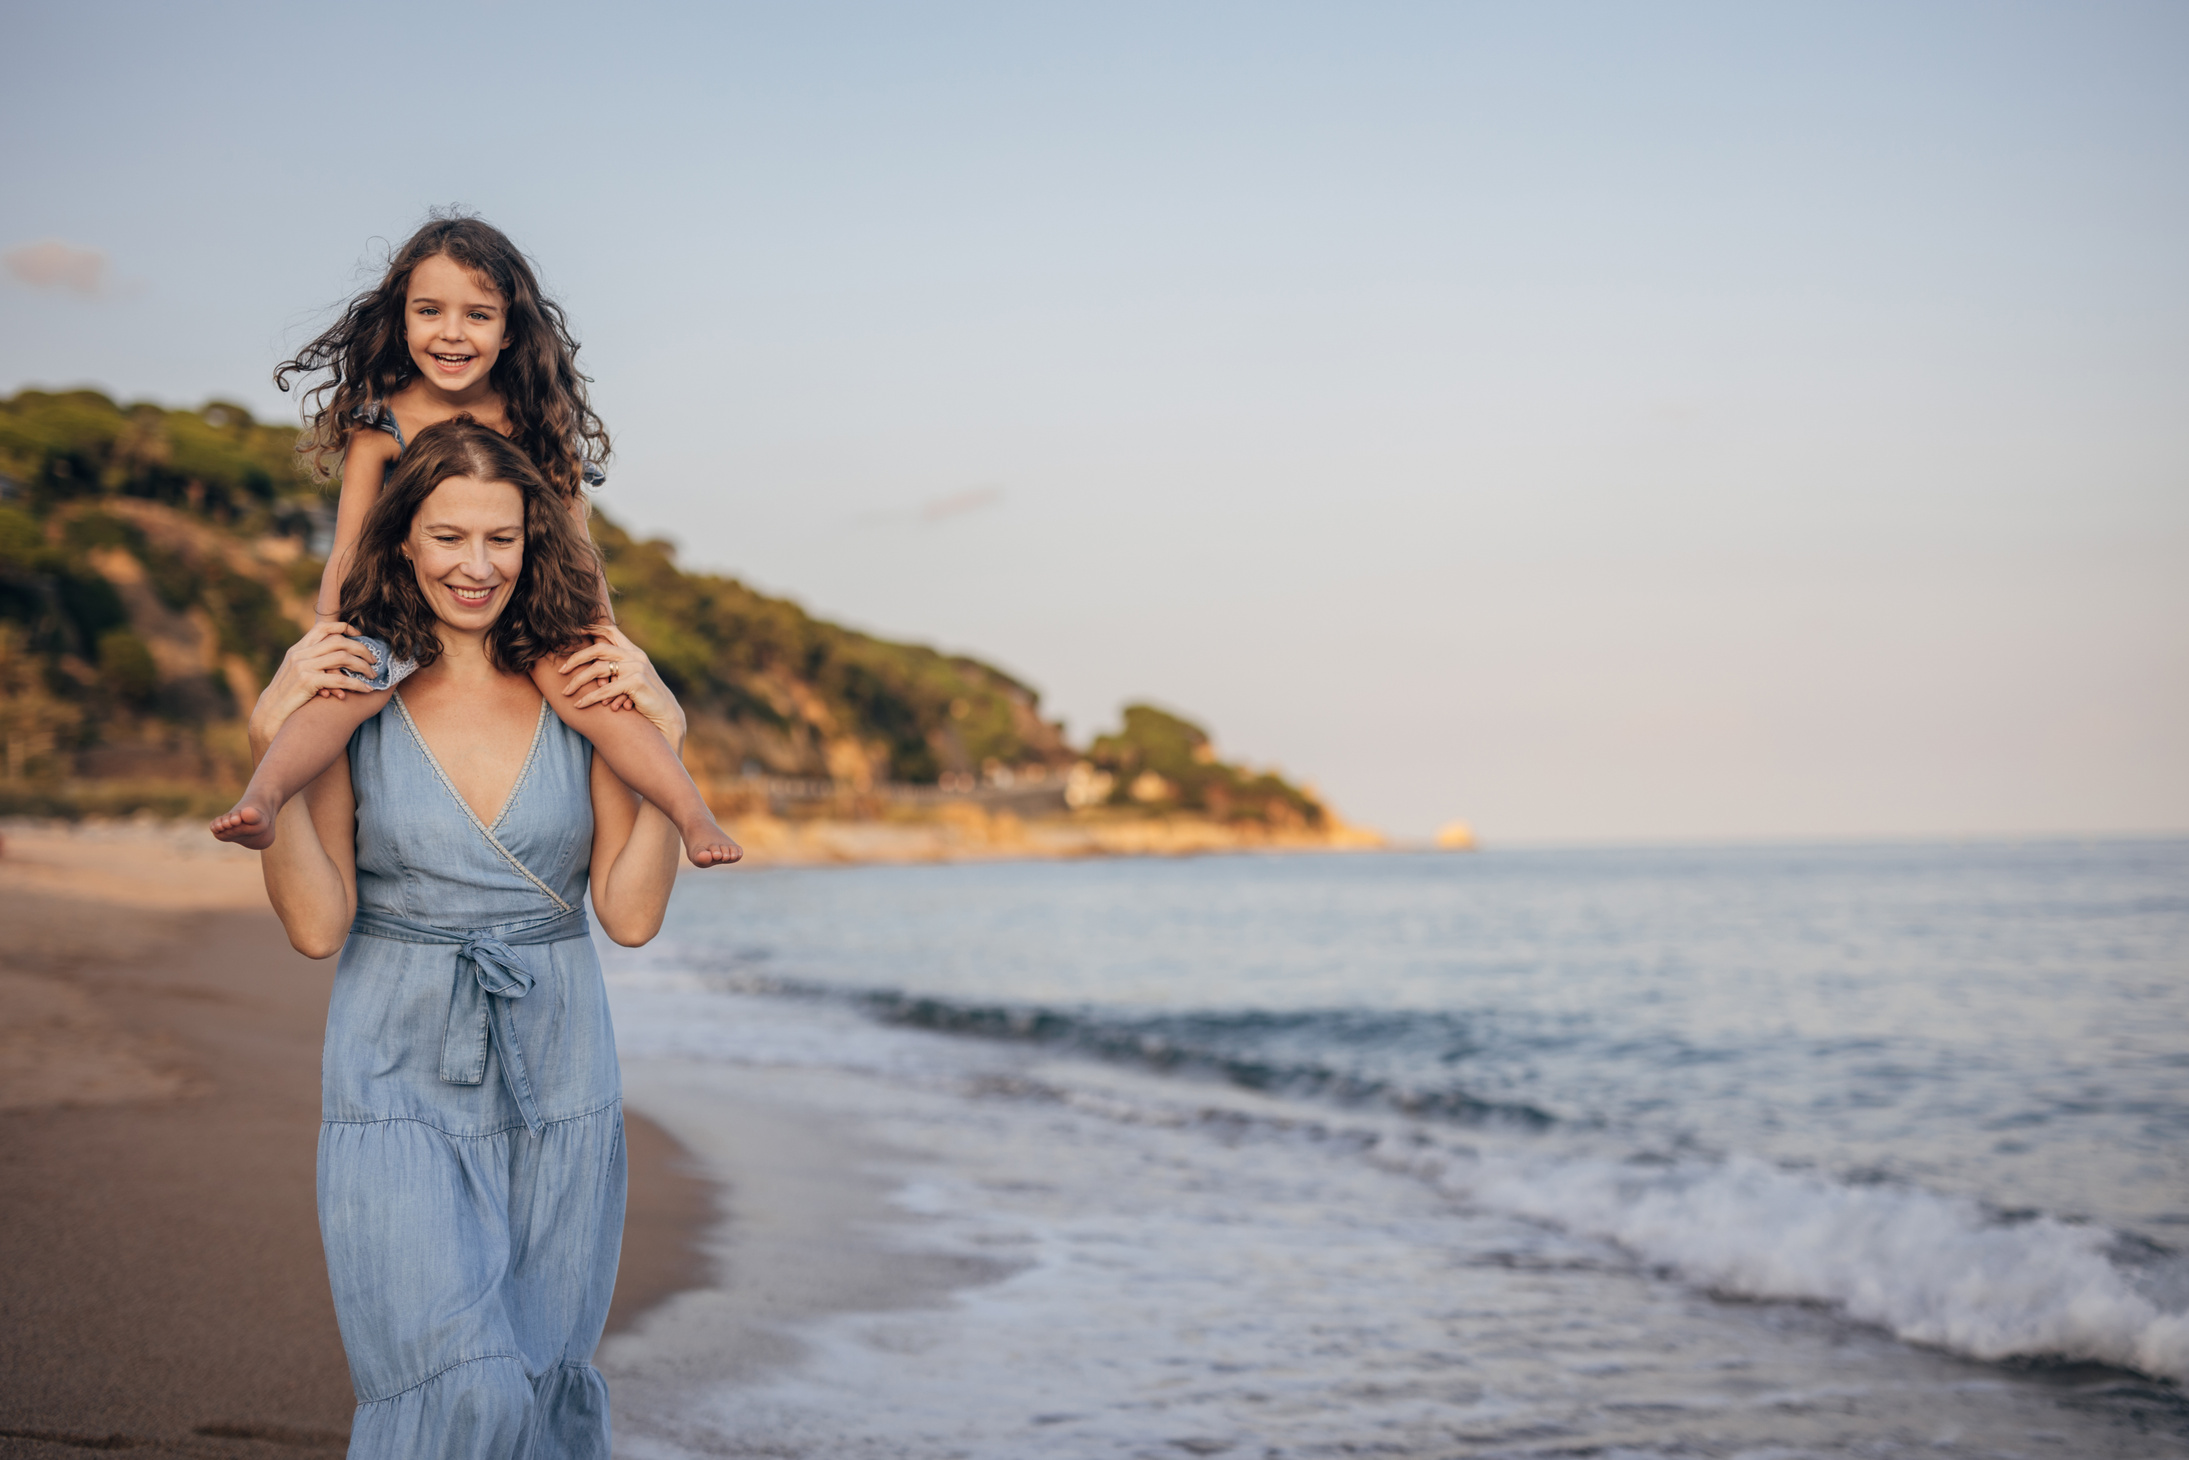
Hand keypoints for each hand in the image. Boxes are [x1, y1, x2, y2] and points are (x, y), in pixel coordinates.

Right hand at [249, 621, 377, 755]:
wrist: (272, 713)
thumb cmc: (289, 695)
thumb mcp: (296, 671)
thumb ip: (312, 661)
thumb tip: (336, 656)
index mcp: (298, 648)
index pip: (323, 628)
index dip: (344, 628)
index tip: (360, 636)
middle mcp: (300, 654)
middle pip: (338, 641)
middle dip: (361, 649)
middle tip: (374, 660)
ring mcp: (303, 666)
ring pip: (342, 657)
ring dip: (363, 666)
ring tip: (373, 675)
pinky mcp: (307, 681)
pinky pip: (340, 679)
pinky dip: (357, 684)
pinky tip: (367, 690)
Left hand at [557, 623, 684, 746]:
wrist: (665, 714)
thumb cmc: (644, 697)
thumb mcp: (632, 677)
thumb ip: (617, 667)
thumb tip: (593, 665)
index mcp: (633, 651)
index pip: (610, 631)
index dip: (589, 628)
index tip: (570, 633)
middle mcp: (635, 655)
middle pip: (599, 648)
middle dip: (576, 658)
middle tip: (561, 670)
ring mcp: (637, 668)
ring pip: (598, 669)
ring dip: (578, 681)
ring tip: (566, 692)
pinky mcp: (636, 683)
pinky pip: (605, 690)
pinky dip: (589, 698)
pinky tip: (579, 705)